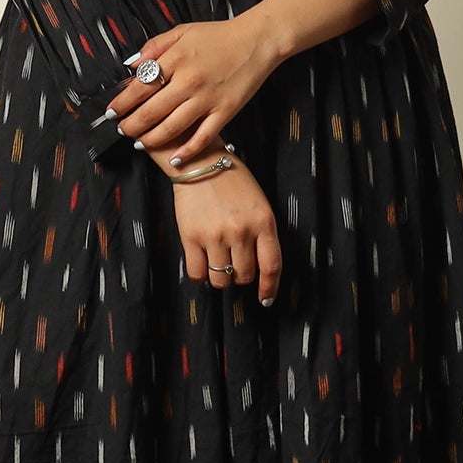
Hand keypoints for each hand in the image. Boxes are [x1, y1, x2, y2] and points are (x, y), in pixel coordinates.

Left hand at [99, 14, 280, 162]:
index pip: (139, 88)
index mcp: (175, 60)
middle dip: (131, 126)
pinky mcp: (225, 112)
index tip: (111, 112)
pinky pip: (202, 138)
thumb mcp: (182, 31)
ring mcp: (207, 100)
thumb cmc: (218, 35)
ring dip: (151, 140)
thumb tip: (131, 66)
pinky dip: (187, 152)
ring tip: (140, 143)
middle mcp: (188, 82)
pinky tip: (175, 159)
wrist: (257, 41)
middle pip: (150, 112)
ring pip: (171, 129)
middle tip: (123, 131)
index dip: (121, 104)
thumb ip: (154, 47)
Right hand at [172, 159, 282, 304]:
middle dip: (240, 275)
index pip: (271, 266)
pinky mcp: (191, 237)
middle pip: (244, 275)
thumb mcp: (259, 204)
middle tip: (234, 264)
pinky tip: (202, 264)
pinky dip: (200, 275)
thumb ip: (262, 233)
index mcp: (264, 223)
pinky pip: (197, 273)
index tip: (265, 299)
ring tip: (218, 261)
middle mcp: (241, 232)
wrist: (201, 162)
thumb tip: (259, 269)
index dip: (270, 288)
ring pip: (221, 279)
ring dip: (220, 277)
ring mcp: (215, 236)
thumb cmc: (232, 182)